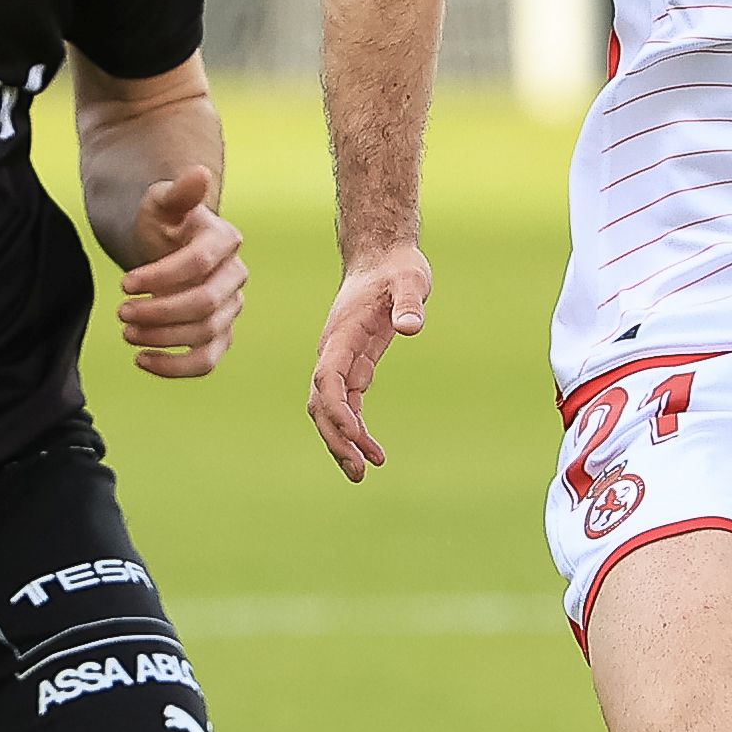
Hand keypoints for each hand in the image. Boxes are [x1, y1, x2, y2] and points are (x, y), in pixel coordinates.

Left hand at [113, 166, 245, 379]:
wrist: (166, 246)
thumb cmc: (163, 221)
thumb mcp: (162, 202)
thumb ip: (178, 192)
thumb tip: (199, 173)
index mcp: (225, 240)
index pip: (199, 263)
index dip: (162, 276)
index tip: (124, 283)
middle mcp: (235, 275)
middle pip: (204, 304)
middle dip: (159, 312)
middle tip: (121, 313)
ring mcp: (231, 308)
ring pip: (205, 334)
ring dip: (162, 339)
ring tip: (126, 332)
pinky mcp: (220, 335)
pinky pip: (206, 361)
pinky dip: (175, 368)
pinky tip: (141, 360)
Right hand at [307, 243, 433, 480]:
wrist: (382, 257)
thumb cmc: (397, 268)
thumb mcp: (410, 279)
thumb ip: (409, 302)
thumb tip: (410, 327)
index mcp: (342, 334)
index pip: (329, 378)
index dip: (337, 409)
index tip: (355, 434)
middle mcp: (333, 351)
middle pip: (321, 402)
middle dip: (335, 437)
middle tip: (358, 470)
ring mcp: (340, 361)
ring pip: (328, 409)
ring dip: (340, 441)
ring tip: (361, 474)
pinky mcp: (353, 366)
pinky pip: (346, 405)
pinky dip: (354, 429)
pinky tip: (371, 452)